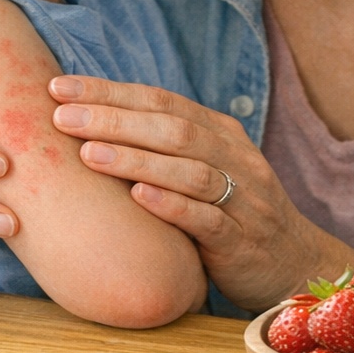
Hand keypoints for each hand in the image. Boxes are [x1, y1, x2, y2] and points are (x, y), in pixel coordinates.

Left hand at [47, 75, 353, 309]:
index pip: (161, 100)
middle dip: (114, 119)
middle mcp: (234, 158)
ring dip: (136, 159)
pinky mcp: (242, 241)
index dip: (110, 91)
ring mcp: (242, 199)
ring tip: (88, 153)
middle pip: (172, 128)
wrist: (293, 265)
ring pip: (189, 170)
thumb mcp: (204, 170)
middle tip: (62, 116)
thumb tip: (92, 121)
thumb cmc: (232, 214)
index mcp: (221, 133)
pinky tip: (138, 196)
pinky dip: (172, 205)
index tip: (59, 87)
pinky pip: (208, 219)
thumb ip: (164, 146)